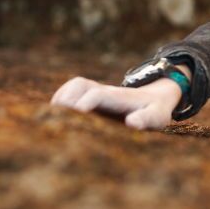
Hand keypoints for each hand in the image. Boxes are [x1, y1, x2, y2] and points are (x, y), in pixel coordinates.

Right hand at [50, 76, 182, 129]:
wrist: (156, 97)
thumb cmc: (155, 111)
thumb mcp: (156, 117)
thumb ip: (145, 119)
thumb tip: (131, 123)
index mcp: (120, 98)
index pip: (98, 94)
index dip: (85, 103)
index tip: (77, 115)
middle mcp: (106, 91)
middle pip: (81, 85)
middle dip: (67, 100)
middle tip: (56, 119)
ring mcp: (98, 91)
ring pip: (75, 85)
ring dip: (62, 98)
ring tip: (53, 117)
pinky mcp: (92, 95)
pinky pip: (72, 89)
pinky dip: (62, 98)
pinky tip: (58, 115)